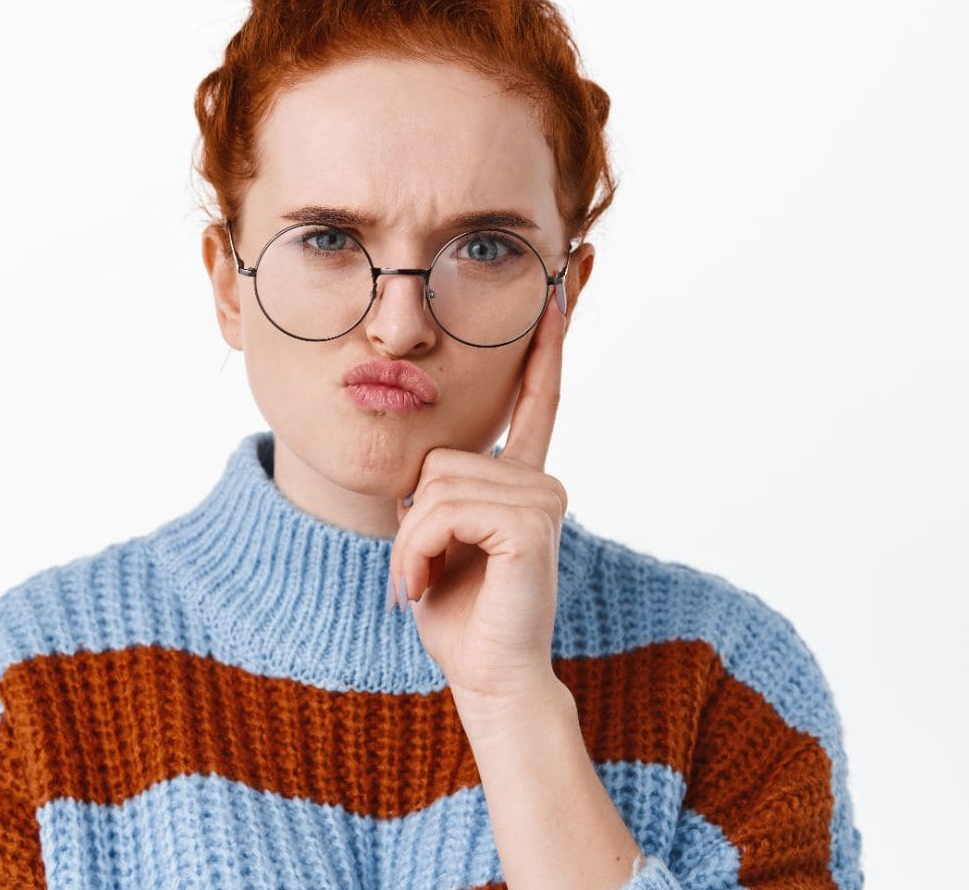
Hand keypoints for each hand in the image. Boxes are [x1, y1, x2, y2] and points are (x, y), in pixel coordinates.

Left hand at [389, 293, 570, 703]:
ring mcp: (542, 501)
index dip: (545, 349)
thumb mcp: (435, 540)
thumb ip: (438, 496)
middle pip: (440, 459)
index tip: (557, 294)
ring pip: (434, 487)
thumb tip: (415, 482)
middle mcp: (540, 483)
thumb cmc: (459, 615)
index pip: (536, 403)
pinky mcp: (531, 525)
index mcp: (521, 482)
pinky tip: (434, 583)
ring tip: (430, 579)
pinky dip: (419, 551)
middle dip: (411, 522)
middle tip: (423, 570)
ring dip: (411, 543)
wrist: (486, 675)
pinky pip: (441, 512)